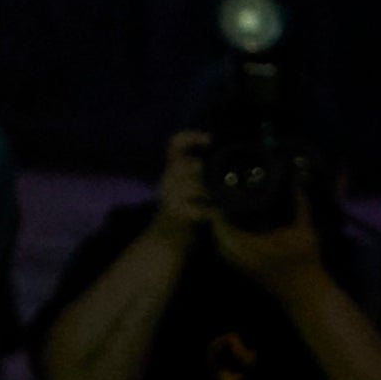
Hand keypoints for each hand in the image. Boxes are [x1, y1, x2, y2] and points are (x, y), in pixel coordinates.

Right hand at [147, 129, 216, 246]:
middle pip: (189, 165)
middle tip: (214, 182)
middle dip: (204, 173)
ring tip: (216, 202)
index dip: (191, 137)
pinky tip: (214, 216)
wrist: (164, 243)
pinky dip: (212, 213)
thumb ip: (190, 172)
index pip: (175, 144)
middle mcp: (167, 181)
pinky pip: (202, 210)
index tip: (209, 139)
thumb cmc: (180, 212)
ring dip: (211, 194)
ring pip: (197, 187)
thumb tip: (208, 160)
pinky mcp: (179, 216)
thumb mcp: (180, 187)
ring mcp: (171, 198)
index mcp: (170, 171)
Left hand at [211, 178, 326, 285]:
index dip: (218, 211)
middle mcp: (243, 259)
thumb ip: (300, 208)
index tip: (219, 196)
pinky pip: (227, 254)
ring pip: (220, 246)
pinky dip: (225, 240)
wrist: (308, 297)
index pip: (224, 228)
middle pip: (218, 236)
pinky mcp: (245, 272)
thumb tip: (298, 186)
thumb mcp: (306, 234)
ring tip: (223, 212)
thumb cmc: (308, 265)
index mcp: (253, 248)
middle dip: (216, 219)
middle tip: (219, 201)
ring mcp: (242, 268)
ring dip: (219, 230)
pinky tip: (232, 229)